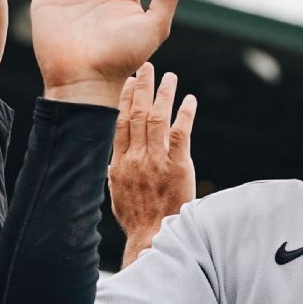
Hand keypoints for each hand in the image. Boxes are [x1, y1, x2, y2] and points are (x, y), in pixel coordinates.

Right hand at [109, 63, 196, 266]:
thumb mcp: (116, 193)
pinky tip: (189, 100)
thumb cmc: (136, 218)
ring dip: (164, 94)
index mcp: (119, 162)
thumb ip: (116, 171)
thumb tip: (113, 158)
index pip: (120, 122)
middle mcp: (136, 157)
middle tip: (147, 67)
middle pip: (138, 114)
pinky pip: (181, 133)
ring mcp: (156, 160)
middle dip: (143, 87)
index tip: (129, 81)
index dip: (126, 99)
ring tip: (170, 77)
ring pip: (158, 119)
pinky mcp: (177, 166)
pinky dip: (185, 114)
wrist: (153, 236)